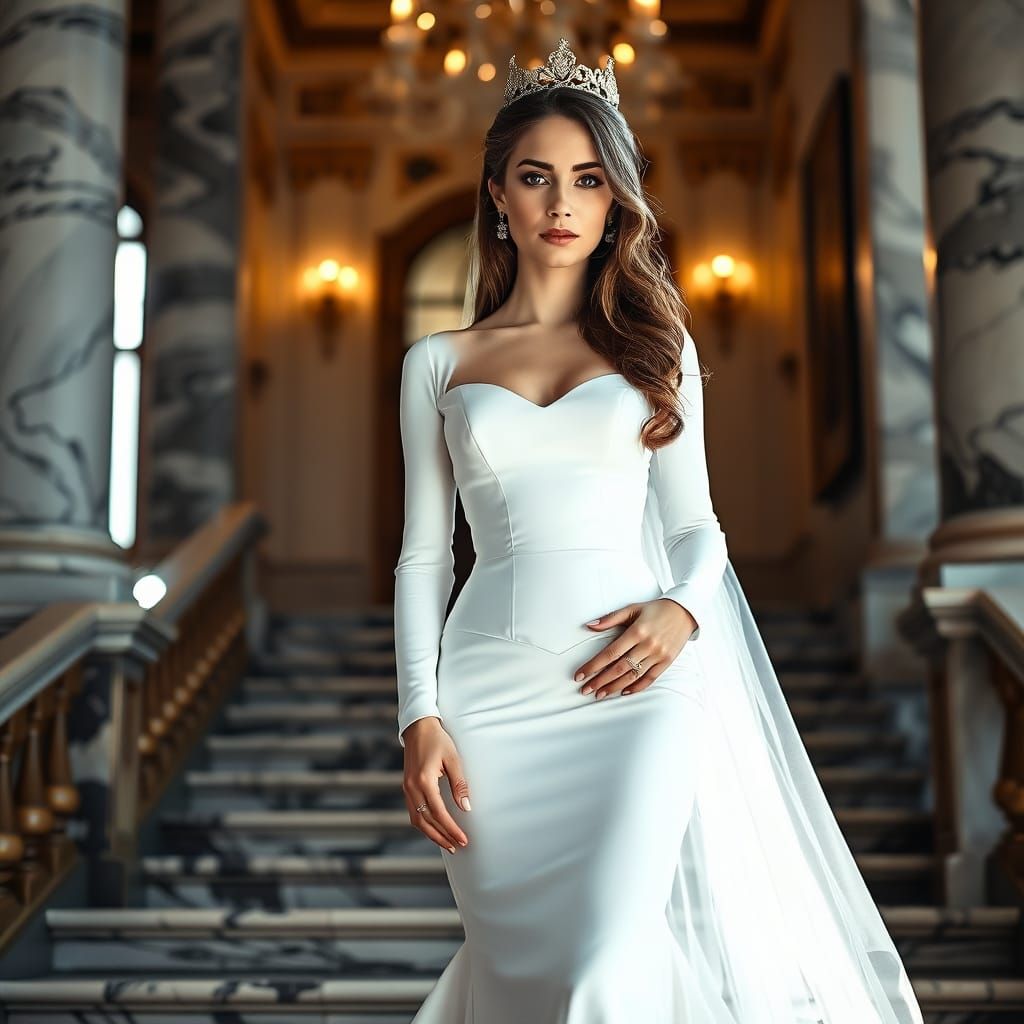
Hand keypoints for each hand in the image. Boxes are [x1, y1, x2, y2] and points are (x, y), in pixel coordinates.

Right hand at [401, 716, 471, 852]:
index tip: (463, 839)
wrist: (418, 727)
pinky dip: (424, 824)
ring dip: (432, 834)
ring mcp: (407, 788)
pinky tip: (434, 828)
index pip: (439, 813)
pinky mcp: (407, 787)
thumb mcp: (453, 759)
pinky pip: (414, 812)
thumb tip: (466, 808)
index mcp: (424, 781)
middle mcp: (412, 787)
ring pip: (417, 820)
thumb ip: (459, 784)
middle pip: (426, 821)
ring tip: (448, 843)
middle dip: (442, 836)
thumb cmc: (438, 740)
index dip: (451, 828)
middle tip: (457, 846)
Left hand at [574, 599, 697, 700]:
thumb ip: (611, 618)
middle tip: (585, 689)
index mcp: (637, 631)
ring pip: (633, 676)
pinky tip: (623, 692)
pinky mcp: (667, 662)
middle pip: (619, 668)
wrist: (685, 611)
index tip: (580, 675)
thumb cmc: (655, 609)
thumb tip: (589, 625)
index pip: (610, 653)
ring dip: (614, 687)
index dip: (593, 666)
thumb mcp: (632, 608)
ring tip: (600, 694)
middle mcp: (648, 645)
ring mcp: (658, 655)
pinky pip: (650, 679)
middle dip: (600, 681)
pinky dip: (636, 687)